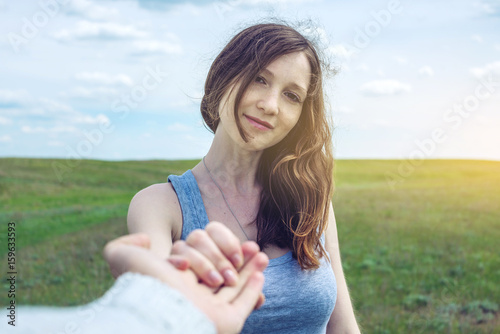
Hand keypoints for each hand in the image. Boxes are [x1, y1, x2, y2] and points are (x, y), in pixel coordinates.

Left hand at [104, 233, 267, 333]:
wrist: (158, 308)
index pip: (202, 262)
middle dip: (239, 259)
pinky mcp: (226, 323)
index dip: (217, 249)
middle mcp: (192, 297)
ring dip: (250, 269)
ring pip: (235, 287)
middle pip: (222, 274)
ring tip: (262, 254)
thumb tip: (146, 239)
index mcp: (175, 283)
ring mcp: (209, 311)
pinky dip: (253, 289)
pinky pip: (243, 304)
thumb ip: (126, 244)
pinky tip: (260, 274)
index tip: (223, 242)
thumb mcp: (121, 255)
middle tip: (252, 245)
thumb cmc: (140, 281)